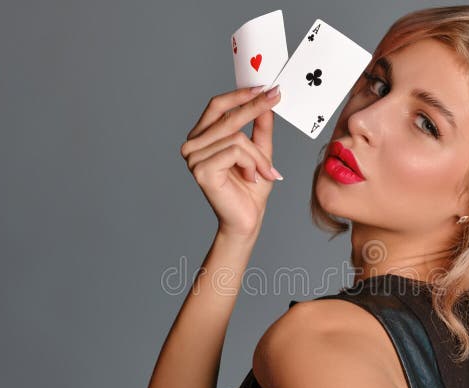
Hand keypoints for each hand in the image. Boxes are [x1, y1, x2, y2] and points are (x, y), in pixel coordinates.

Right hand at [179, 85, 281, 239]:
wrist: (247, 220)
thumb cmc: (251, 188)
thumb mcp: (260, 151)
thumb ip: (260, 126)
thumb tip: (265, 100)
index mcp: (201, 137)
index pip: (217, 106)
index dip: (239, 95)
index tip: (264, 86)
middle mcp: (192, 145)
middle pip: (227, 117)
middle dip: (255, 107)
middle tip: (276, 96)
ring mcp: (193, 157)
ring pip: (237, 137)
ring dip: (258, 155)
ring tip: (264, 172)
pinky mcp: (201, 169)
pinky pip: (235, 151)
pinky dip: (251, 164)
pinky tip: (251, 178)